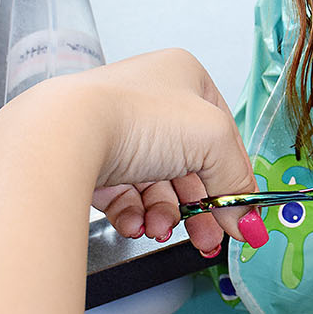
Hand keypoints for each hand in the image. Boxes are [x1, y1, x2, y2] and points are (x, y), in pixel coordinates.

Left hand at [7, 48, 253, 255]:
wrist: (64, 137)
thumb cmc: (133, 117)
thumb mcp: (213, 141)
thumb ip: (237, 179)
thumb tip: (247, 217)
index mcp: (183, 76)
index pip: (221, 134)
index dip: (233, 178)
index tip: (241, 215)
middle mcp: (148, 100)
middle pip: (190, 165)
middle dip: (199, 207)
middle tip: (208, 237)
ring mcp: (117, 129)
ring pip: (157, 184)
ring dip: (165, 215)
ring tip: (160, 229)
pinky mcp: (90, 159)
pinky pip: (124, 196)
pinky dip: (134, 215)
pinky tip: (136, 224)